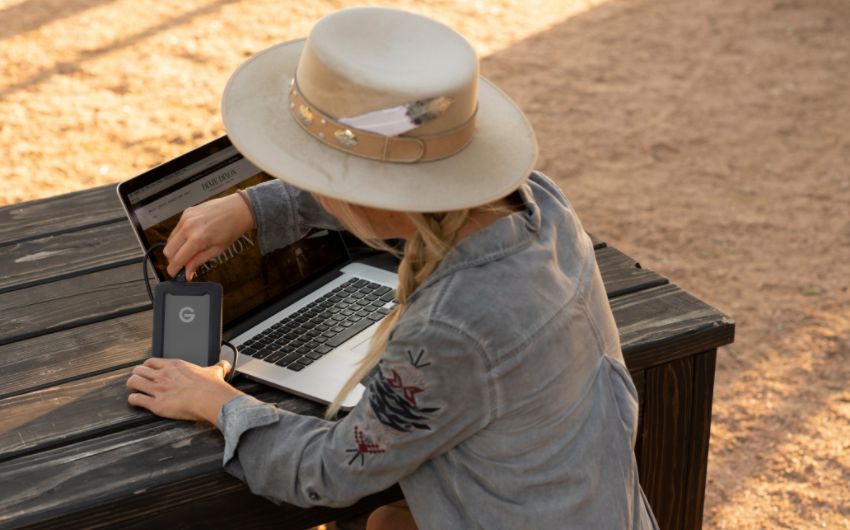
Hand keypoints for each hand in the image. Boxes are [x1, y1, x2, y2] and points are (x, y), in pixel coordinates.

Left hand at [126, 358, 243, 425]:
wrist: (211, 399)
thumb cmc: (212, 387)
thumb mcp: (215, 372)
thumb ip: (218, 366)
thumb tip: (225, 364)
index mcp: (175, 366)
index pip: (152, 362)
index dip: (147, 366)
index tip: (148, 370)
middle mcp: (163, 375)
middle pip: (139, 370)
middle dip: (136, 375)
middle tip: (138, 380)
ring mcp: (158, 389)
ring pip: (133, 382)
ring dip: (132, 385)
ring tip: (133, 388)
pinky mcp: (156, 404)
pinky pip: (136, 399)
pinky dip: (133, 400)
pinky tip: (135, 401)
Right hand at [163, 193, 255, 278]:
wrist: (238, 210)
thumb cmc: (231, 229)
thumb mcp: (217, 250)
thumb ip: (198, 261)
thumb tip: (188, 272)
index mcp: (197, 239)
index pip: (177, 259)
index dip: (173, 270)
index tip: (175, 274)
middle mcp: (188, 227)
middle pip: (168, 251)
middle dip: (173, 260)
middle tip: (184, 263)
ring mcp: (185, 218)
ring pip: (169, 240)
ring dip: (176, 248)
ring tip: (190, 250)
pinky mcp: (186, 212)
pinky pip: (176, 229)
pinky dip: (180, 237)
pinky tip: (192, 237)